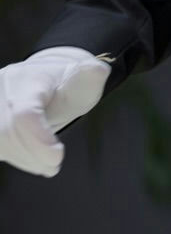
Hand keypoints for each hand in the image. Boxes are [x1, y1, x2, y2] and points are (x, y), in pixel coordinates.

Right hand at [0, 47, 112, 176]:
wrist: (47, 82)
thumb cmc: (68, 83)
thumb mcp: (86, 77)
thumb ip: (92, 76)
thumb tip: (98, 70)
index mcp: (30, 79)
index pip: (25, 113)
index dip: (37, 138)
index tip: (57, 157)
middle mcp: (3, 89)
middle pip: (6, 132)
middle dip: (33, 152)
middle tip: (55, 164)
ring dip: (24, 158)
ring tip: (48, 163)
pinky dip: (15, 157)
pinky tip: (34, 161)